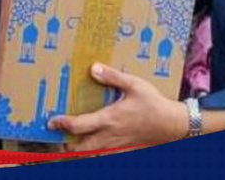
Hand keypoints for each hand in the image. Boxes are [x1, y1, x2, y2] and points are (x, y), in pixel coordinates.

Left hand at [49, 63, 187, 150]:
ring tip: (73, 142)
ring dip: (80, 150)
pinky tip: (95, 147)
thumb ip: (112, 76)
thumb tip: (93, 68)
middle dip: (67, 144)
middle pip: (80, 147)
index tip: (52, 122)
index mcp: (108, 119)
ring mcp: (117, 146)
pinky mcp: (125, 150)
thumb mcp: (134, 84)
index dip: (62, 124)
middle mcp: (109, 135)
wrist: (172, 124)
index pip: (78, 125)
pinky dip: (96, 154)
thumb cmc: (153, 103)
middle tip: (59, 136)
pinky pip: (106, 156)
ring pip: (92, 154)